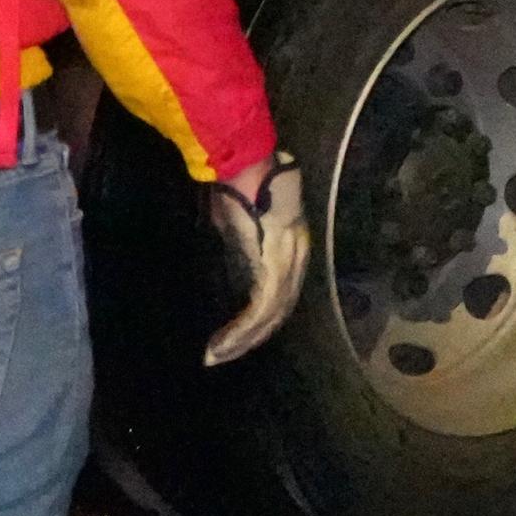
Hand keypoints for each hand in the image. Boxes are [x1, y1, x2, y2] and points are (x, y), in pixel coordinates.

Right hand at [203, 157, 308, 365]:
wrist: (246, 161)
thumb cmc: (240, 181)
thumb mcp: (241, 218)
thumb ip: (242, 240)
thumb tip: (233, 249)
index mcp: (292, 245)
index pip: (281, 293)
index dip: (260, 319)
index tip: (235, 337)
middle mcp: (298, 256)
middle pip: (279, 310)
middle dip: (250, 338)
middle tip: (222, 355)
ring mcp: (290, 260)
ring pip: (271, 315)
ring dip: (242, 340)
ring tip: (217, 354)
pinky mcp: (276, 263)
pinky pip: (262, 307)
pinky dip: (242, 329)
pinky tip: (224, 342)